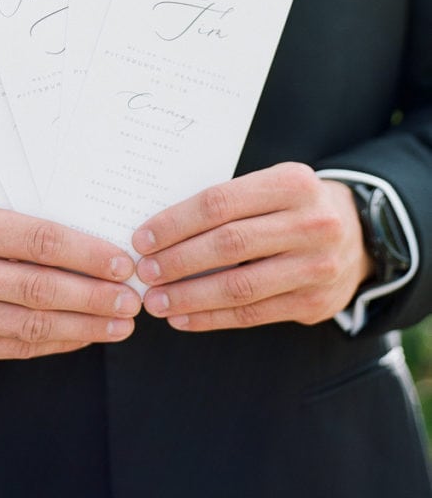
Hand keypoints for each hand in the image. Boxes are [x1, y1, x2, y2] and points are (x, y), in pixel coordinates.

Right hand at [0, 197, 139, 365]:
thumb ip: (30, 226)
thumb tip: (101, 245)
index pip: (41, 241)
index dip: (87, 255)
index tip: (123, 264)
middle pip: (41, 288)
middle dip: (95, 296)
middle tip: (131, 299)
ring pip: (35, 324)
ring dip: (86, 326)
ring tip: (121, 323)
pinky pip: (22, 348)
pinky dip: (62, 341)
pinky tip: (89, 334)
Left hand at [133, 162, 374, 331]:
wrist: (358, 235)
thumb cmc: (292, 205)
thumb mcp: (270, 185)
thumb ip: (227, 200)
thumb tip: (158, 228)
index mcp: (291, 183)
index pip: (220, 202)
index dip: (176, 222)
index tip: (143, 238)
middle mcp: (310, 223)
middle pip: (229, 244)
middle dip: (178, 261)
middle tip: (143, 272)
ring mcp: (316, 266)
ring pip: (240, 286)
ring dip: (190, 296)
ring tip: (155, 302)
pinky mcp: (315, 303)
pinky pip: (254, 315)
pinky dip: (212, 318)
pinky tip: (184, 317)